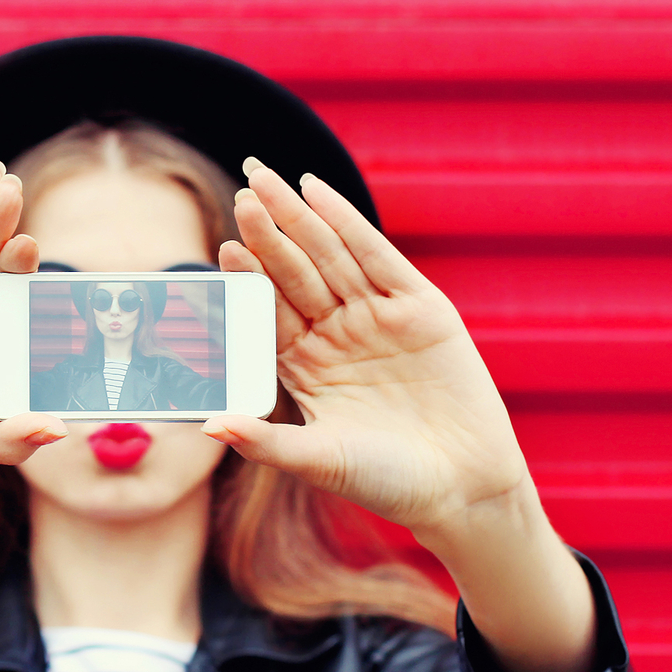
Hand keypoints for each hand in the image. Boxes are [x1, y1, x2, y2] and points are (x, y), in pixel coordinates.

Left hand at [208, 160, 531, 539]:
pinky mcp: (420, 308)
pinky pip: (377, 256)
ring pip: (329, 256)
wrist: (462, 488)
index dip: (247, 281)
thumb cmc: (387, 483)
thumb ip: (264, 442)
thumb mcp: (319, 460)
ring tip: (266, 183)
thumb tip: (208, 427)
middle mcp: (335, 335)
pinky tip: (316, 191)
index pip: (266, 313)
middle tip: (242, 198)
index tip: (224, 251)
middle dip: (267, 235)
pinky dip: (347, 222)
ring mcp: (376, 317)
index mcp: (304, 367)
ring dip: (298, 218)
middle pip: (294, 274)